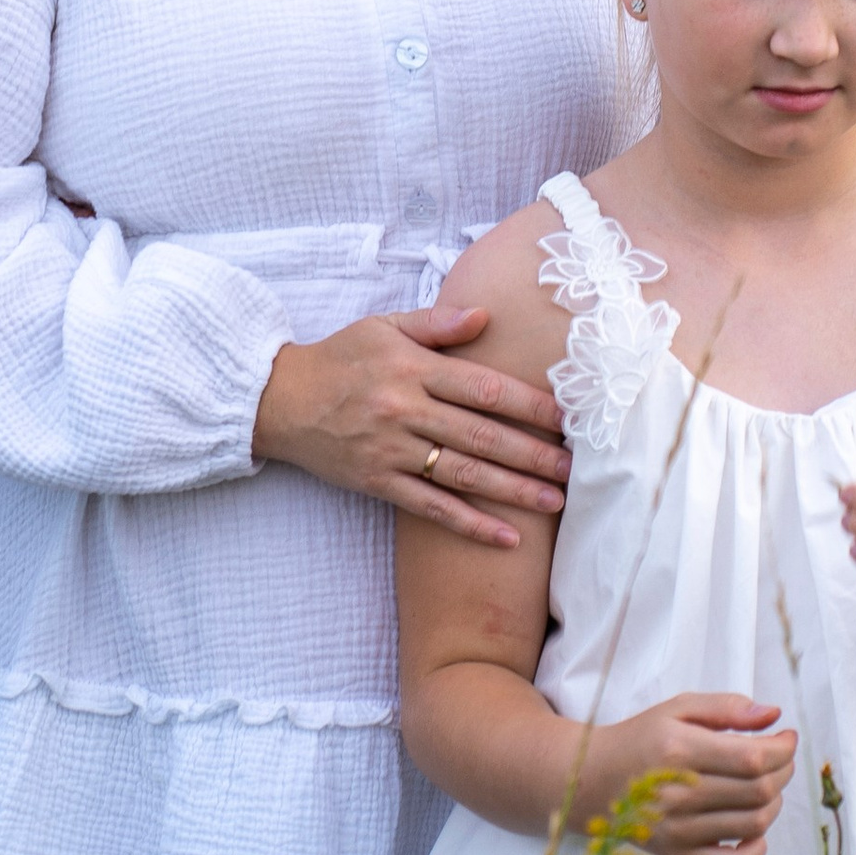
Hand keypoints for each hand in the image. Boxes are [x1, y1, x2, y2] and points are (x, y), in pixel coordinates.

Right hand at [253, 304, 569, 548]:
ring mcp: (390, 449)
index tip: (568, 417)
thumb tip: (486, 316)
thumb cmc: (339, 359)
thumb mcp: (383, 326)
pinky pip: (431, 507)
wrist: (278, 400)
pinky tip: (506, 538)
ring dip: (513, 490)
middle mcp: (404, 409)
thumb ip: (436, 324)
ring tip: (555, 501)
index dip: (529, 404)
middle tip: (577, 467)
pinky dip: (469, 524)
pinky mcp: (376, 482)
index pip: (483, 387)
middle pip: (481, 434)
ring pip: (462, 473)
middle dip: (533, 452)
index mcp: (412, 368)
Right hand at [573, 693, 794, 854]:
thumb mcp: (677, 709)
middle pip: (759, 790)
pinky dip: (757, 848)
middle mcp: (678, 794)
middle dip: (782, 771)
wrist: (594, 780)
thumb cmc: (642, 740)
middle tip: (779, 758)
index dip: (782, 749)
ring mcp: (679, 831)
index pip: (753, 758)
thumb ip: (726, 707)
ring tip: (765, 785)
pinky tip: (753, 828)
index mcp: (678, 751)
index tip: (786, 737)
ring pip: (755, 823)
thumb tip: (774, 715)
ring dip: (774, 802)